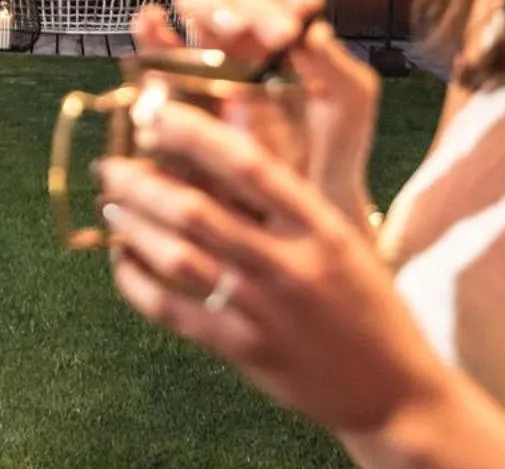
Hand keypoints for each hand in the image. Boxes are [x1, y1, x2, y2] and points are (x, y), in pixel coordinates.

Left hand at [96, 101, 450, 436]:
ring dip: (134, 226)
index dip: (195, 134)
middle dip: (142, 183)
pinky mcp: (244, 352)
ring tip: (111, 205)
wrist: (395, 391)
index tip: (153, 112)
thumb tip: (234, 116)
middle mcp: (292, 266)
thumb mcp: (339, 234)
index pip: (249, 166)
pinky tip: (122, 261)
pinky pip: (174, 312)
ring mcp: (265, 312)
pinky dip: (137, 283)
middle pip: (198, 212)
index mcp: (322, 227)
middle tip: (109, 166)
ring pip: (179, 259)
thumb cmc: (364, 300)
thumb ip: (284, 187)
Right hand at [132, 0, 380, 232]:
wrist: (299, 208)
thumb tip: (316, 30)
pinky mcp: (175, 83)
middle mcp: (245, 39)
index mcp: (288, 34)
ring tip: (226, 31)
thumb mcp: (348, 108)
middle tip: (273, 36)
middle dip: (250, 7)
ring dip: (206, 8)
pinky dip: (151, 30)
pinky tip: (156, 23)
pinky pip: (156, 48)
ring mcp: (208, 57)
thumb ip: (339, 67)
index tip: (302, 13)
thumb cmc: (328, 155)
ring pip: (193, 8)